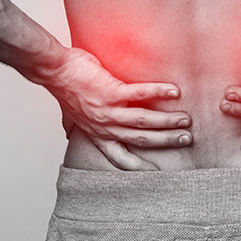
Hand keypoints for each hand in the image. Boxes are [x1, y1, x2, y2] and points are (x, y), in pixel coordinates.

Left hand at [43, 48, 191, 170]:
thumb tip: (68, 132)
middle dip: (165, 141)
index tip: (157, 172)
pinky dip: (158, 92)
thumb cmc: (64, 87)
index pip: (119, 156)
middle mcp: (104, 125)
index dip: (138, 167)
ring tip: (185, 119)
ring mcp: (108, 109)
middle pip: (140, 139)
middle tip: (186, 139)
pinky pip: (140, 94)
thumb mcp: (69, 113)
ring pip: (143, 121)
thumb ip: (74, 124)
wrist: (53, 69)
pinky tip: (174, 91)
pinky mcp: (111, 91)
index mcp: (97, 133)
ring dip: (167, 121)